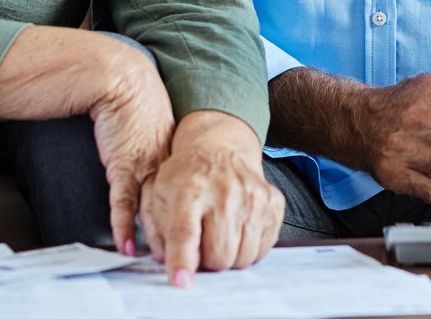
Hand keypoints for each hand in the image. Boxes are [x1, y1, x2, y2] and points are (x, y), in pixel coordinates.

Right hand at [88, 51, 176, 257]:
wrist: (118, 77)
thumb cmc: (134, 99)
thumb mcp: (157, 123)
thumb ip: (162, 145)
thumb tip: (164, 162)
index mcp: (176, 151)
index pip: (187, 193)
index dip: (192, 216)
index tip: (197, 236)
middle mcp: (164, 161)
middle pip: (175, 206)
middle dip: (180, 233)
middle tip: (184, 258)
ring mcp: (144, 165)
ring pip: (152, 209)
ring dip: (155, 236)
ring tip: (159, 260)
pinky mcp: (121, 165)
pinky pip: (123, 202)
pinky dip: (124, 225)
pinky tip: (126, 245)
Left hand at [139, 111, 283, 286]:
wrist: (221, 149)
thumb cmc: (188, 177)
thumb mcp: (160, 195)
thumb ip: (157, 230)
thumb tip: (165, 261)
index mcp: (188, 189)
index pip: (185, 231)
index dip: (182, 260)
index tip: (181, 282)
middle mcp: (224, 192)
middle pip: (218, 255)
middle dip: (207, 262)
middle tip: (202, 246)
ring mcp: (252, 197)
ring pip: (242, 257)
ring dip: (228, 257)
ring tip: (219, 237)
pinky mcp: (273, 203)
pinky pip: (262, 249)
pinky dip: (248, 249)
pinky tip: (237, 231)